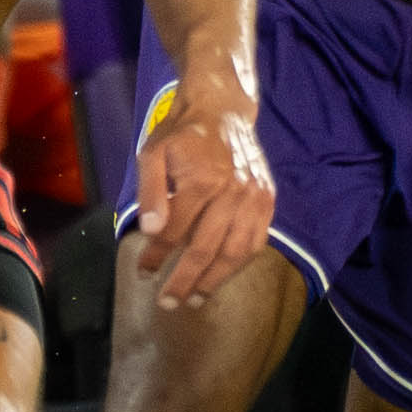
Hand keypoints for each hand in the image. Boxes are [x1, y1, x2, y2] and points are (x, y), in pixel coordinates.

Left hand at [127, 54, 275, 310]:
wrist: (223, 109)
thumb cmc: (182, 132)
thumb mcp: (152, 152)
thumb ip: (150, 191)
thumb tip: (152, 230)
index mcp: (202, 180)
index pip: (175, 232)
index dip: (157, 256)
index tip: (144, 273)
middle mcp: (233, 192)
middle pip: (205, 249)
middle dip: (184, 280)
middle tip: (167, 302)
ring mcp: (254, 198)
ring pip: (235, 252)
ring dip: (215, 280)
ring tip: (196, 299)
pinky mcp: (267, 199)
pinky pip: (256, 240)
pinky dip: (240, 262)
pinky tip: (223, 275)